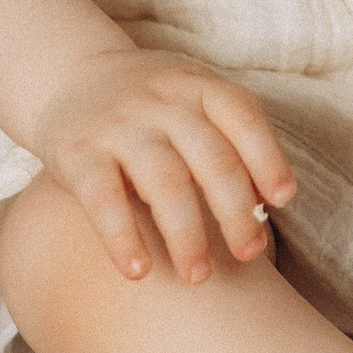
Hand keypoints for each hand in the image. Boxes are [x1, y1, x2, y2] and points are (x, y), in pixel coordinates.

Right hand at [31, 43, 294, 286]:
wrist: (70, 75)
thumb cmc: (153, 107)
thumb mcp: (192, 100)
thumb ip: (229, 139)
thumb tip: (271, 202)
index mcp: (198, 86)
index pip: (242, 115)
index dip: (267, 157)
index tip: (283, 200)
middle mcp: (161, 102)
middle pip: (209, 156)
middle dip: (235, 209)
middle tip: (250, 254)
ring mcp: (118, 126)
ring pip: (163, 181)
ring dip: (186, 233)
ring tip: (199, 277)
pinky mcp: (76, 153)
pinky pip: (102, 199)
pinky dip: (122, 237)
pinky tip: (138, 272)